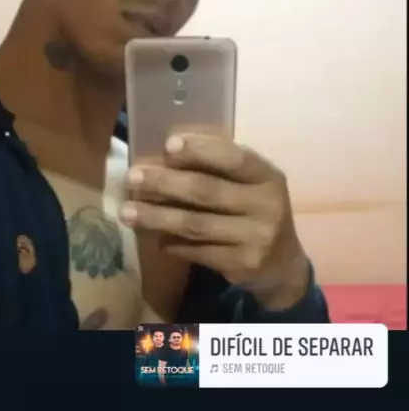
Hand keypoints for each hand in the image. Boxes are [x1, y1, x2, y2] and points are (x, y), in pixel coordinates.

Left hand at [120, 133, 309, 311]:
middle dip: (165, 182)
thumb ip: (220, 170)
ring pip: (195, 224)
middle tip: (132, 177)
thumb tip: (165, 156)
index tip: (168, 145)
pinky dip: (172, 244)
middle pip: (206, 190)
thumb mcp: (250, 185)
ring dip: (157, 217)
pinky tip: (155, 239)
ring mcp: (256, 237)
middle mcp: (267, 205)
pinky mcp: (242, 264)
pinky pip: (197, 251)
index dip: (201, 150)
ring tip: (127, 212)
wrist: (282, 265)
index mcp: (268, 176)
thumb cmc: (254, 211)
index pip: (234, 158)